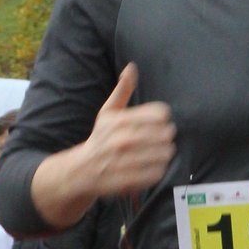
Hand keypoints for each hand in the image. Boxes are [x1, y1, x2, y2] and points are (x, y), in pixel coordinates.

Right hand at [78, 63, 174, 196]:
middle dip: (167, 135)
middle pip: (164, 134)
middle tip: (165, 138)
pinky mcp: (127, 181)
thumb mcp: (108, 111)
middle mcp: (120, 141)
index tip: (161, 121)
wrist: (81, 171)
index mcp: (119, 121)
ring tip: (162, 151)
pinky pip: (156, 173)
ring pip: (163, 154)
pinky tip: (155, 165)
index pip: (160, 114)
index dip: (163, 117)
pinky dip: (159, 169)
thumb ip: (122, 89)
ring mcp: (124, 162)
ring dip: (165, 152)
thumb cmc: (100, 138)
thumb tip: (132, 67)